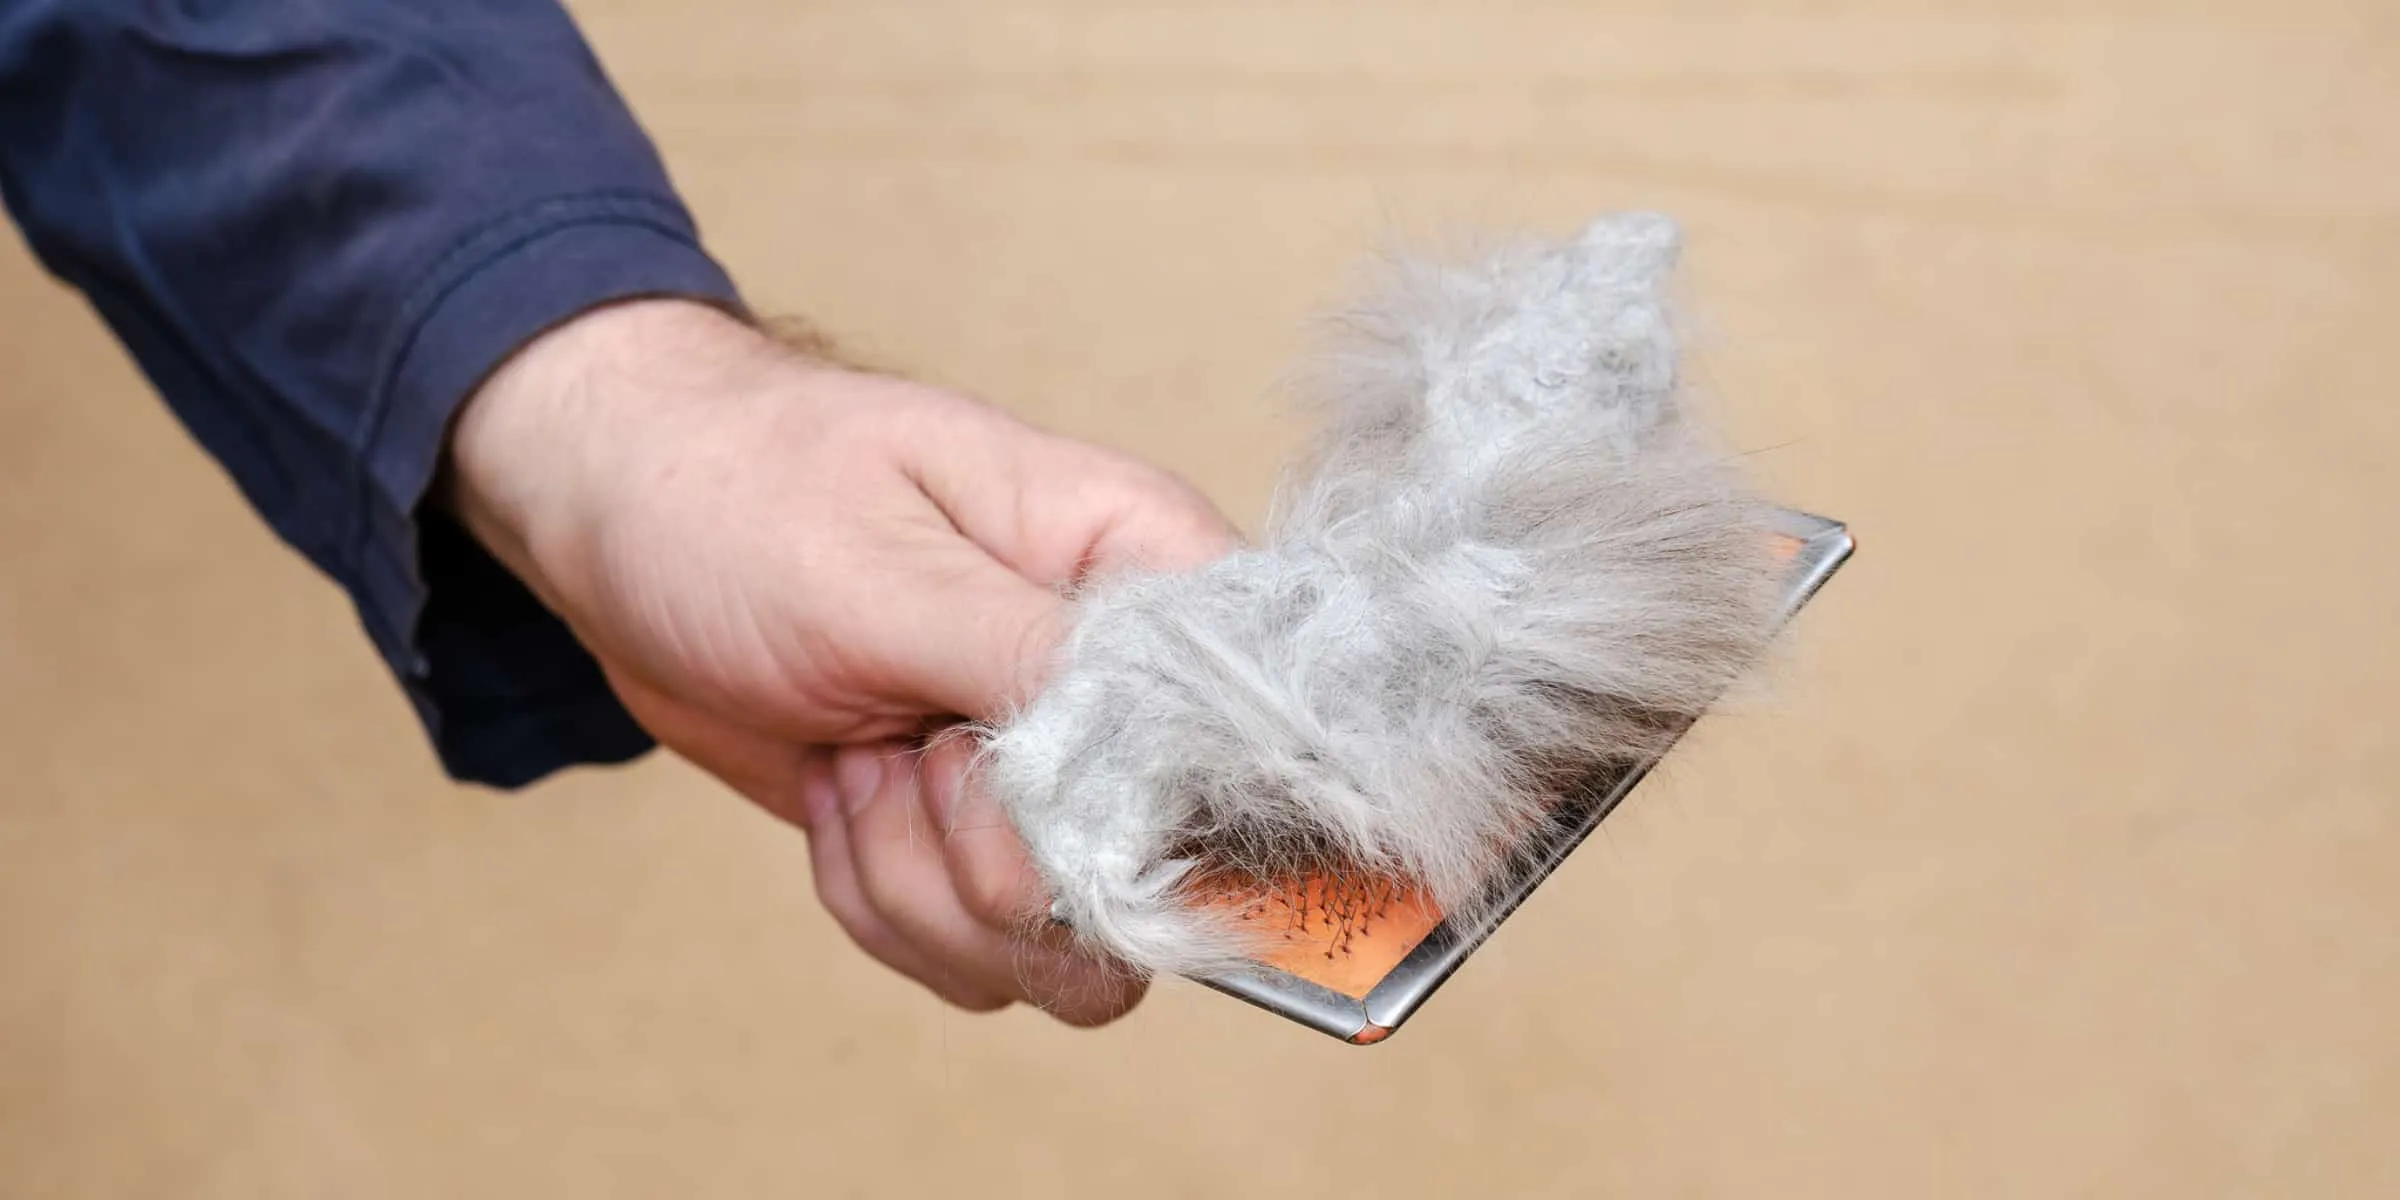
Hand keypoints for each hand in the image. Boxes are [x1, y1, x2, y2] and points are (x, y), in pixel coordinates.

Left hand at [441, 299, 1238, 1024]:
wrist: (618, 522)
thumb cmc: (743, 492)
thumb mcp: (880, 567)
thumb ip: (1026, 657)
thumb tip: (1157, 747)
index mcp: (1138, 567)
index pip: (1254, 720)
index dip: (1178, 802)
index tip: (1044, 799)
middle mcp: (1122, 686)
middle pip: (1165, 874)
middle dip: (1007, 868)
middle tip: (907, 760)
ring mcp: (1049, 775)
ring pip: (1063, 944)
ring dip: (925, 892)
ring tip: (855, 767)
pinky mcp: (974, 841)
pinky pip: (979, 955)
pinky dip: (882, 904)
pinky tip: (838, 794)